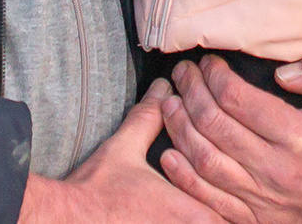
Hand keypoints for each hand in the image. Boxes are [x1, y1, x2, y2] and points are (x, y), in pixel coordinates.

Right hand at [19, 82, 221, 223]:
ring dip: (211, 220)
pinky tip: (167, 222)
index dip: (238, 206)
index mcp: (191, 212)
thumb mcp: (124, 147)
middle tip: (229, 205)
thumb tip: (164, 89)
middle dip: (229, 215)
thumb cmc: (95, 189)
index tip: (234, 196)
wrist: (63, 219)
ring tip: (187, 212)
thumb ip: (149, 117)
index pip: (237, 215)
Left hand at [155, 50, 301, 223]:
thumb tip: (283, 71)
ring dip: (179, 129)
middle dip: (191, 93)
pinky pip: (209, 198)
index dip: (215, 76)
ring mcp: (262, 198)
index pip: (239, 100)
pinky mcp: (252, 219)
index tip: (207, 62)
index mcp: (300, 137)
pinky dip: (183, 177)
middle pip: (216, 126)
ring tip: (169, 103)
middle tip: (182, 73)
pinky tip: (168, 153)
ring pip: (205, 161)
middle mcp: (276, 169)